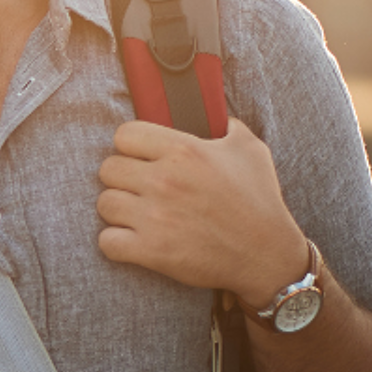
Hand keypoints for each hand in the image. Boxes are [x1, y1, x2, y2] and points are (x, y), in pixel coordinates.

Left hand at [97, 118, 308, 304]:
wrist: (267, 256)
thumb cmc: (260, 202)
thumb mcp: (251, 151)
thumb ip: (226, 126)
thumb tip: (214, 115)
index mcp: (185, 151)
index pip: (124, 135)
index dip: (131, 146)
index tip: (142, 157)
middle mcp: (164, 180)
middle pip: (107, 169)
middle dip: (123, 179)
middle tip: (142, 189)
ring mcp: (154, 216)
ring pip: (104, 203)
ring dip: (119, 210)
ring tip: (141, 215)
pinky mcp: (150, 250)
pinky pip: (106, 241)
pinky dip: (116, 242)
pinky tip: (135, 240)